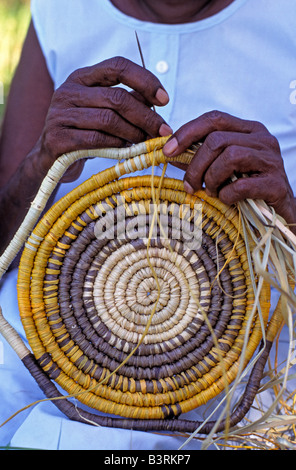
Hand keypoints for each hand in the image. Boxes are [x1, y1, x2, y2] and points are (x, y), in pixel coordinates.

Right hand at [38, 56, 171, 181]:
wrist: (51, 160)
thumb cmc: (84, 133)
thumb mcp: (105, 113)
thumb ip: (129, 103)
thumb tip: (158, 100)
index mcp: (81, 77)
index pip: (117, 66)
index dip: (145, 80)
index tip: (165, 99)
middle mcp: (68, 90)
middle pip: (116, 97)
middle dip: (146, 116)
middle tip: (163, 131)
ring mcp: (59, 113)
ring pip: (107, 119)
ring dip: (134, 133)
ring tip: (146, 142)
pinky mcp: (57, 137)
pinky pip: (95, 139)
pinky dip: (116, 145)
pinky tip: (127, 150)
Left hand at [163, 110, 295, 224]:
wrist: (280, 214)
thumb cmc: (248, 189)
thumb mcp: (223, 169)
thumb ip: (200, 158)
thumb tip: (169, 153)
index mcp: (249, 130)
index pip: (214, 119)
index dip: (187, 132)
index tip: (167, 151)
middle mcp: (262, 139)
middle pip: (217, 140)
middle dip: (195, 165)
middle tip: (190, 185)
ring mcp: (271, 160)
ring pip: (229, 157)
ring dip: (211, 178)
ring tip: (211, 192)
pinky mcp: (276, 183)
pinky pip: (241, 185)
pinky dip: (227, 195)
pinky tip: (227, 200)